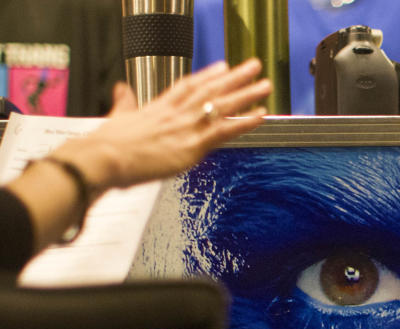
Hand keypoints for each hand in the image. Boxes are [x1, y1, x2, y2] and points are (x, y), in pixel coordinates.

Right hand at [52, 58, 271, 190]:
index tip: (222, 67)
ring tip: (264, 84)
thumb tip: (121, 90)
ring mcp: (185, 127)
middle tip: (253, 66)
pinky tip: (260, 114)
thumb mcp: (116, 118)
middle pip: (210, 89)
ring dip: (246, 94)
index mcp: (158, 107)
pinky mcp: (191, 145)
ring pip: (221, 105)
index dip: (207, 76)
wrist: (102, 158)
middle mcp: (175, 113)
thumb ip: (123, 103)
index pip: (188, 86)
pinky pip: (224, 131)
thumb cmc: (106, 145)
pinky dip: (244, 122)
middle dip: (234, 77)